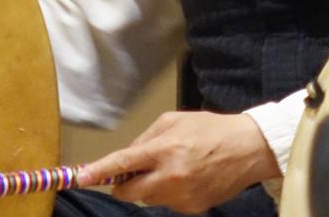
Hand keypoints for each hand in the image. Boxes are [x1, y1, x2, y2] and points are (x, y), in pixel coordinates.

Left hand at [77, 110, 279, 213]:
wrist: (248, 149)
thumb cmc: (211, 129)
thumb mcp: (176, 120)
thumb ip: (147, 138)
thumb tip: (127, 157)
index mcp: (166, 149)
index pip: (124, 163)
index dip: (100, 171)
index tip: (80, 177)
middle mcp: (171, 176)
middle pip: (130, 193)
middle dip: (125, 185)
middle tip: (136, 172)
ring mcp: (181, 197)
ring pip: (149, 198)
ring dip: (151, 186)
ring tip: (175, 167)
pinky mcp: (191, 209)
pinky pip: (168, 203)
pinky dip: (170, 192)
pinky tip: (189, 177)